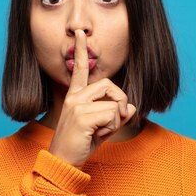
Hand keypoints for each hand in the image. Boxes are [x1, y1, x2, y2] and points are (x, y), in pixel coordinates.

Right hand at [48, 29, 136, 168]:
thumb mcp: (101, 128)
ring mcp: (76, 105)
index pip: (79, 69)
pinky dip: (111, 127)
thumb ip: (115, 115)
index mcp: (75, 96)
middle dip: (120, 102)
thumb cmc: (80, 145)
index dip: (80, 50)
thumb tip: (132, 107)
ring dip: (115, 119)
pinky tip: (96, 135)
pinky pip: (112, 115)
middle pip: (109, 85)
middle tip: (114, 121)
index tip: (80, 33)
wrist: (63, 162)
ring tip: (100, 131)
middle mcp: (74, 97)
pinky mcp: (81, 116)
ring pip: (113, 102)